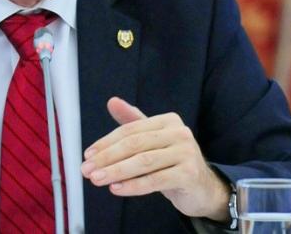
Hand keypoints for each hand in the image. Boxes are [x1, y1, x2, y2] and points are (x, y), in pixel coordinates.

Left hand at [81, 97, 229, 220]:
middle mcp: (179, 133)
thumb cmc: (173, 162)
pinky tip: (116, 188)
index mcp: (168, 121)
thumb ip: (133, 121)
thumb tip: (112, 101)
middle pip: (135, 144)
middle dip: (107, 157)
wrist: (204, 188)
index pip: (130, 130)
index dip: (106, 142)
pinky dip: (133, 185)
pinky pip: (155, 180)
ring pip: (143, 162)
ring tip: (96, 179)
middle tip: (86, 169)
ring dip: (116, 171)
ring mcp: (186, 153)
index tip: (88, 155)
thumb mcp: (153, 140)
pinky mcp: (189, 174)